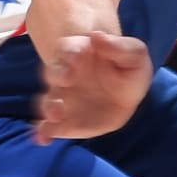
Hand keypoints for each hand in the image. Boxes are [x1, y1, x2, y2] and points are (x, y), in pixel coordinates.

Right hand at [34, 29, 151, 140]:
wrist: (127, 92)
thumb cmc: (128, 67)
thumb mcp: (133, 53)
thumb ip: (118, 46)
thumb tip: (97, 37)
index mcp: (79, 53)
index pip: (68, 49)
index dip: (70, 52)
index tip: (76, 56)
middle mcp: (64, 75)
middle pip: (52, 72)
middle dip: (56, 76)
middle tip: (65, 81)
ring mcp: (62, 98)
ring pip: (47, 101)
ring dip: (48, 107)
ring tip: (54, 115)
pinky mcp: (64, 120)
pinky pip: (48, 126)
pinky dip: (42, 132)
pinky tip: (42, 139)